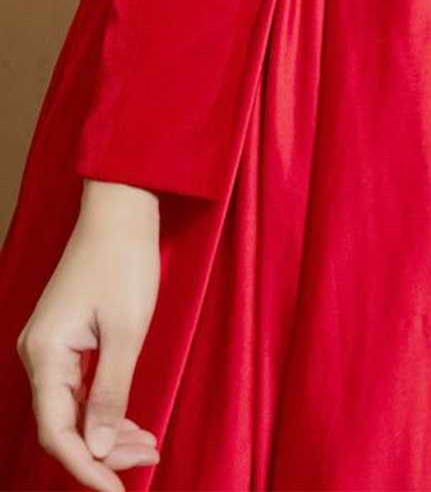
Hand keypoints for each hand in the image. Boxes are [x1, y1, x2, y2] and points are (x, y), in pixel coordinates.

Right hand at [16, 191, 160, 488]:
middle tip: (150, 460)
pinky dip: (106, 408)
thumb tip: (98, 450)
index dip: (88, 469)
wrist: (121, 207)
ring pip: (74, 409)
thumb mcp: (128, 331)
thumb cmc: (125, 260)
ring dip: (109, 432)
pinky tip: (133, 422)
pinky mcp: (66, 338)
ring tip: (149, 446)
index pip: (59, 433)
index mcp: (46, 354)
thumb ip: (111, 393)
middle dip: (106, 452)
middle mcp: (39, 355)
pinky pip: (79, 389)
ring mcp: (51, 346)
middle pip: (65, 425)